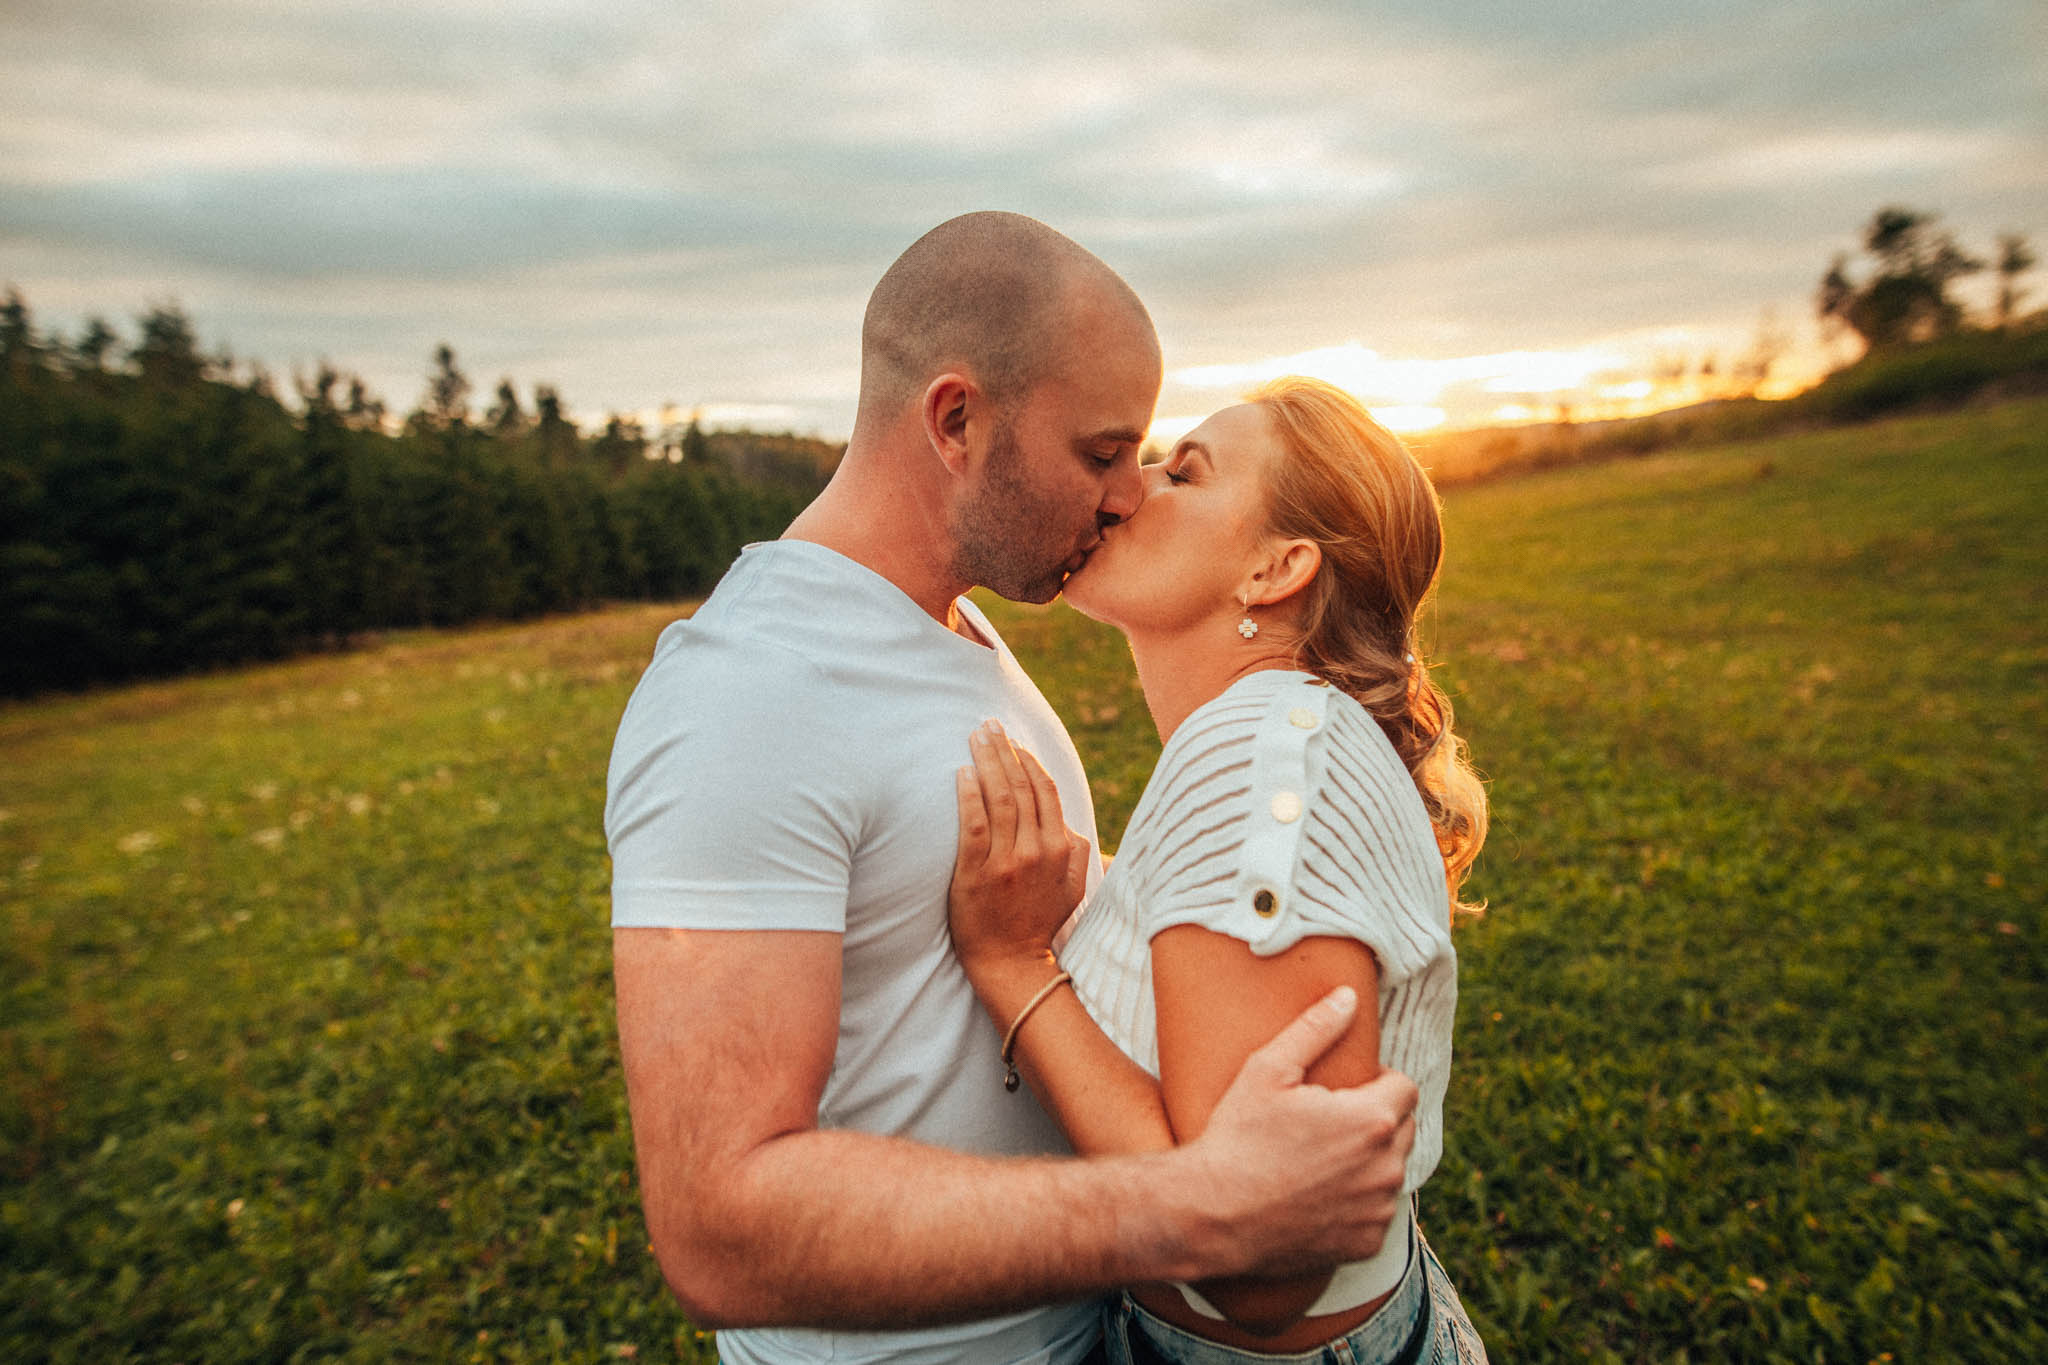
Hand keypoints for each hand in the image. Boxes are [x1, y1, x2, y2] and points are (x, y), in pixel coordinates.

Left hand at [948, 720, 1092, 978]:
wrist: (1010, 963)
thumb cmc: (1039, 923)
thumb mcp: (1073, 890)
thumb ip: (1078, 854)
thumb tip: (1071, 826)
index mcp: (1060, 850)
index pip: (1046, 792)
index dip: (1029, 762)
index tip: (1014, 742)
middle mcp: (1036, 851)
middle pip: (1021, 787)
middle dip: (1005, 750)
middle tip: (989, 724)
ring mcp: (1006, 862)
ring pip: (999, 799)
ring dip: (987, 762)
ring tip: (975, 736)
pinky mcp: (976, 874)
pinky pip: (973, 825)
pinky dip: (969, 795)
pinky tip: (962, 773)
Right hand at [1185, 987, 1419, 1276]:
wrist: (1212, 1213)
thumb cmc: (1238, 1137)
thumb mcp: (1268, 1070)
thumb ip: (1315, 1028)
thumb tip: (1349, 997)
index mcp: (1372, 1120)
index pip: (1406, 1087)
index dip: (1377, 1081)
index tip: (1346, 1088)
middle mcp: (1386, 1168)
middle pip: (1404, 1129)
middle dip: (1376, 1120)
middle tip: (1328, 1121)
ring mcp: (1377, 1211)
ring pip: (1389, 1172)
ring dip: (1368, 1162)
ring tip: (1321, 1159)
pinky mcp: (1364, 1245)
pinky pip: (1375, 1214)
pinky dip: (1356, 1204)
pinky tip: (1317, 1195)